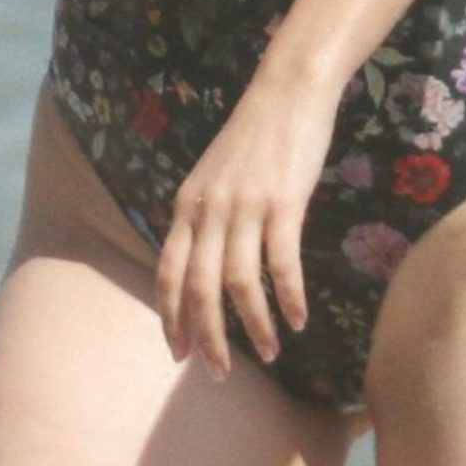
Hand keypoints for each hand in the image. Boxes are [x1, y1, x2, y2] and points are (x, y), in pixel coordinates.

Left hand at [155, 72, 343, 380]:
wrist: (286, 92)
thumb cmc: (253, 138)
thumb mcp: (211, 177)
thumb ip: (202, 218)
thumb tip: (201, 264)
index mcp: (186, 206)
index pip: (167, 274)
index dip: (170, 318)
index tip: (179, 353)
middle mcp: (207, 211)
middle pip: (197, 289)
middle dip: (207, 338)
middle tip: (218, 373)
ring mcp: (244, 207)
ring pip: (238, 284)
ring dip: (253, 327)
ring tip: (270, 353)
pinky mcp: (282, 204)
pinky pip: (282, 264)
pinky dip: (289, 298)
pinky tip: (299, 320)